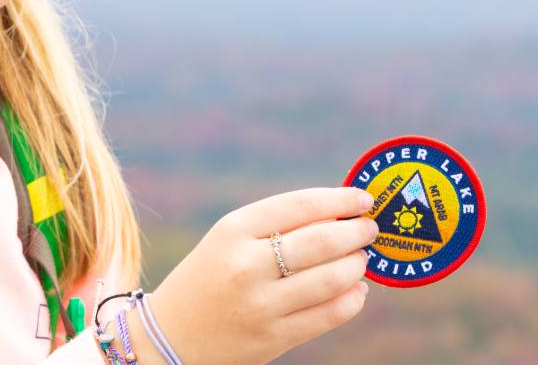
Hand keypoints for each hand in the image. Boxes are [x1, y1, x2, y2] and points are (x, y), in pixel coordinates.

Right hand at [141, 187, 378, 364]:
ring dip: (357, 265)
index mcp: (233, 230)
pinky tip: (356, 291)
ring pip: (331, 279)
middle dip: (356, 233)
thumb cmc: (209, 277)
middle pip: (322, 241)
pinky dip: (352, 300)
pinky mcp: (272, 339)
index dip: (340, 200)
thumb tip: (339, 214)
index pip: (300, 205)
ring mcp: (260, 305)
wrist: (168, 338)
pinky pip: (327, 316)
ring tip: (361, 260)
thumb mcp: (229, 240)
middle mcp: (246, 265)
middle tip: (369, 230)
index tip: (363, 199)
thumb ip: (278, 226)